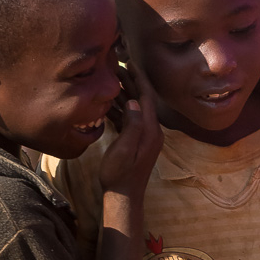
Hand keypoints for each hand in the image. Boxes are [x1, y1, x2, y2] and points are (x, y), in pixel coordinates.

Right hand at [98, 61, 162, 196]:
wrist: (123, 198)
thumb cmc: (120, 175)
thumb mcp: (124, 149)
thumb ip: (132, 124)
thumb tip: (136, 102)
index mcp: (151, 129)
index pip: (147, 96)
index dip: (139, 78)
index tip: (130, 61)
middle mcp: (151, 129)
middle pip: (142, 99)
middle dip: (130, 81)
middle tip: (117, 66)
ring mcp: (143, 136)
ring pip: (134, 108)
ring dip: (124, 93)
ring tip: (110, 79)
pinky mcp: (135, 141)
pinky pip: (129, 118)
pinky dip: (120, 108)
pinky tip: (108, 102)